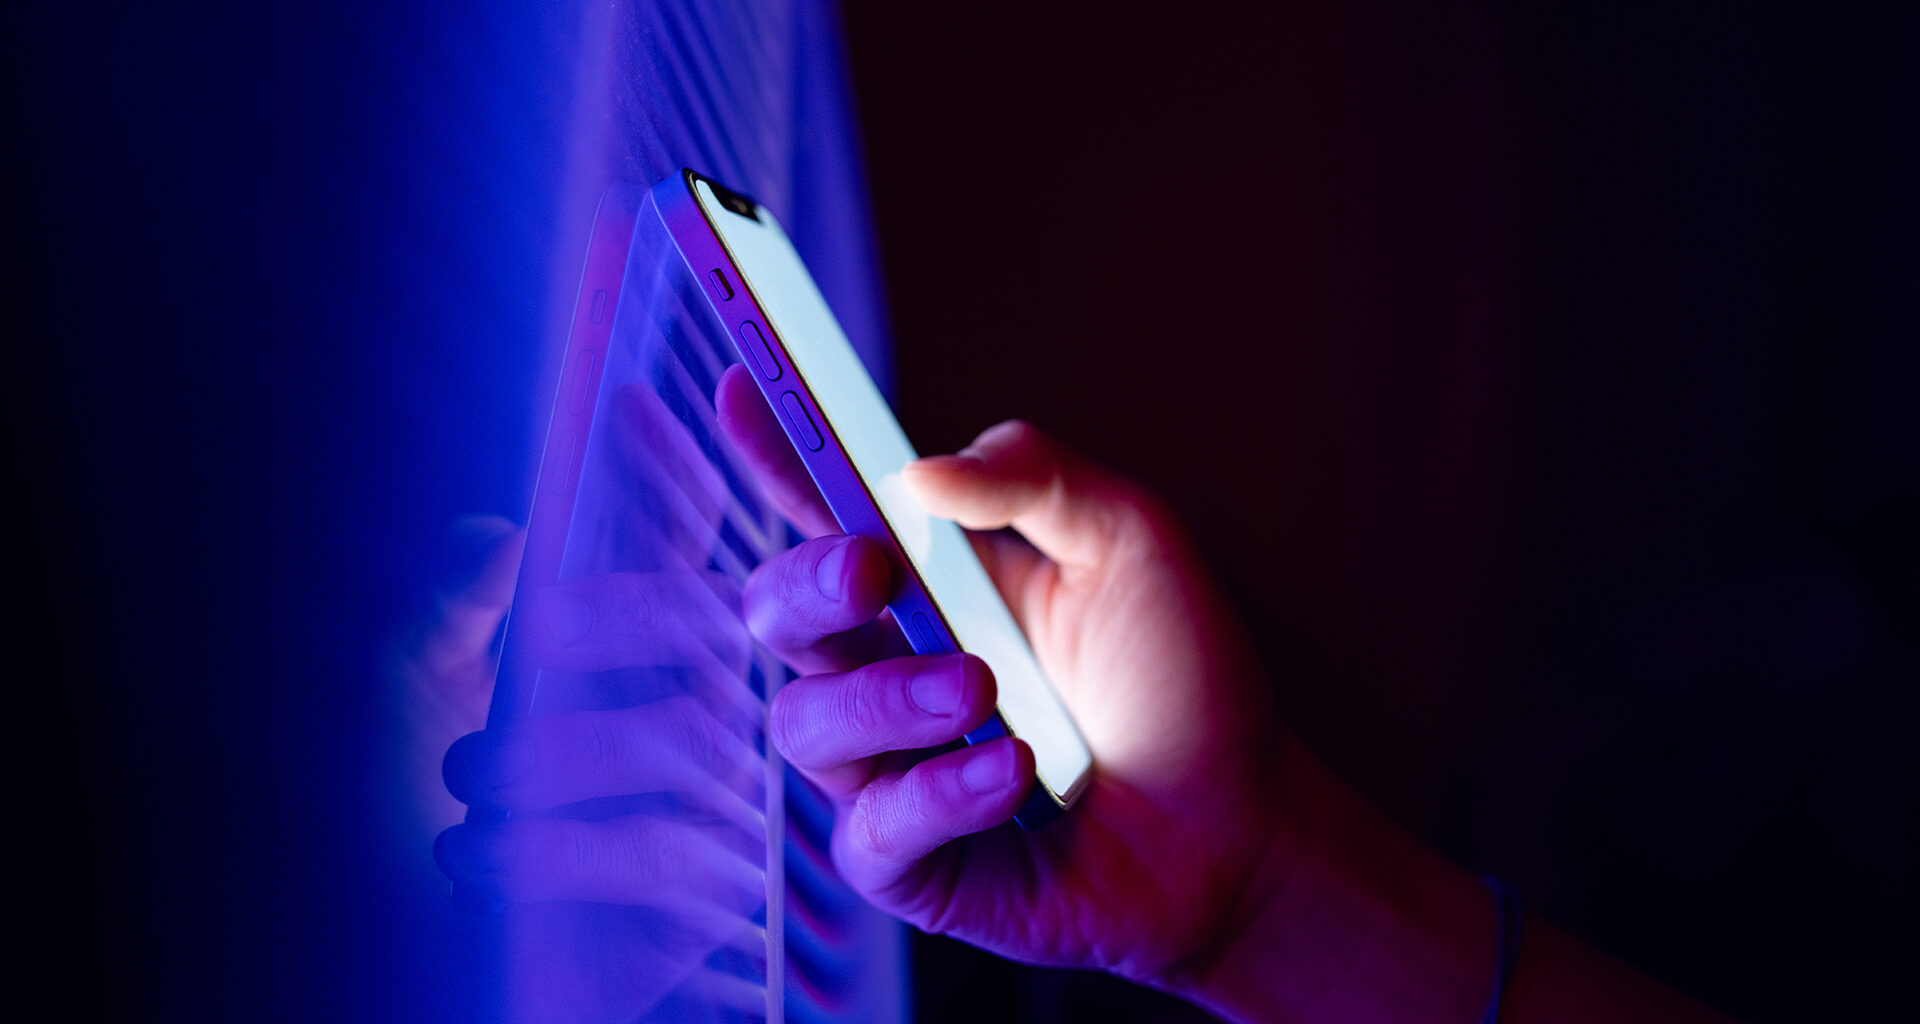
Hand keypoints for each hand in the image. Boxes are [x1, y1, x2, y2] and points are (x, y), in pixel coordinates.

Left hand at [418, 381, 774, 1021]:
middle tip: (530, 640)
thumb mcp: (404, 694)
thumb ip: (440, 611)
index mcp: (624, 642)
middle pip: (697, 624)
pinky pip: (658, 853)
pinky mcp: (706, 893)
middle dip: (620, 613)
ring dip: (555, 757)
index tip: (627, 406)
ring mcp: (706, 796)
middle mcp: (683, 703)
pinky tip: (472, 857)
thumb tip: (496, 533)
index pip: (667, 540)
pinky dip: (552, 852)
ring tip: (466, 784)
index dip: (662, 474)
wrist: (416, 950)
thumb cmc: (417, 806)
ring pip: (674, 741)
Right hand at [716, 364, 1286, 985]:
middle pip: (778, 610)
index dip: (773, 450)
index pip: (825, 505)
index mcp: (929, 578)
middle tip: (873, 570)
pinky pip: (873, 827)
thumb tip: (923, 471)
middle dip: (807, 582)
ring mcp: (889, 765)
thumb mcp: (1132, 541)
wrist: (1240, 824)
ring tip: (985, 690)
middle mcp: (888, 664)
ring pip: (807, 721)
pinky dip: (941, 791)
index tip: (742, 384)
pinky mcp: (909, 860)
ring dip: (890, 696)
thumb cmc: (1180, 679)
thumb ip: (1037, 477)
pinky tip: (1016, 774)